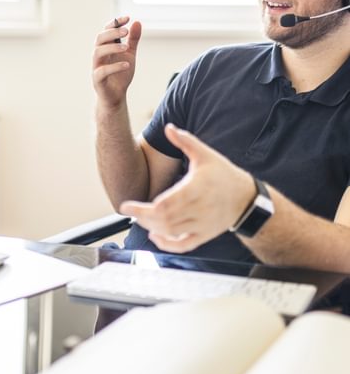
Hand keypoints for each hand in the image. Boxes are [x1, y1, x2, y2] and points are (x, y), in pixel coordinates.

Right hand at [92, 16, 141, 108]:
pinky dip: (114, 67)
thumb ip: (133, 40)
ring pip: (97, 52)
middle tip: (126, 31)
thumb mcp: (129, 55)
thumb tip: (137, 22)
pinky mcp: (97, 80)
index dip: (115, 23)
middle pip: (99, 38)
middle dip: (112, 32)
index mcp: (105, 47)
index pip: (106, 30)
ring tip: (126, 48)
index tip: (127, 18)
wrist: (117, 96)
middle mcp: (99, 55)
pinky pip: (102, 71)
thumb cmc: (121, 74)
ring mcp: (96, 67)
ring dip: (112, 47)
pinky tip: (127, 65)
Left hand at [120, 124, 255, 252]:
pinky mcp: (204, 235)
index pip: (165, 204)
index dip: (143, 208)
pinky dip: (166, 245)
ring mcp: (202, 225)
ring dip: (151, 227)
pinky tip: (155, 235)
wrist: (246, 197)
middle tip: (128, 211)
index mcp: (197, 188)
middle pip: (164, 220)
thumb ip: (185, 141)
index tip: (126, 205)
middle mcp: (199, 209)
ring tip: (139, 218)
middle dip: (142, 217)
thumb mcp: (206, 154)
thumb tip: (168, 127)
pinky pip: (183, 245)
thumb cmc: (223, 174)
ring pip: (171, 232)